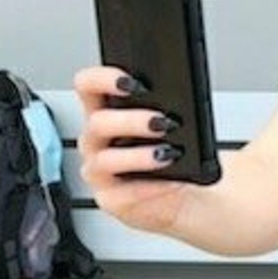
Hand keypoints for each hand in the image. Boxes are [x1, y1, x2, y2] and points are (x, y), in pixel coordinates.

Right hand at [73, 65, 193, 235]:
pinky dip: (151, 187)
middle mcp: (97, 141)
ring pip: (106, 160)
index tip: (130, 82)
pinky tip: (171, 181)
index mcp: (105, 113)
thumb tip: (181, 95)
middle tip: (161, 122)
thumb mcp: (172, 124)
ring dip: (139, 156)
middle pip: (97, 122)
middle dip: (131, 120)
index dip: (102, 79)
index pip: (88, 86)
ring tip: (168, 154)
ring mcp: (99, 171)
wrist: (188, 194)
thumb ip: (167, 106)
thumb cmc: (176, 153)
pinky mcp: (111, 199)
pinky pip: (123, 193)